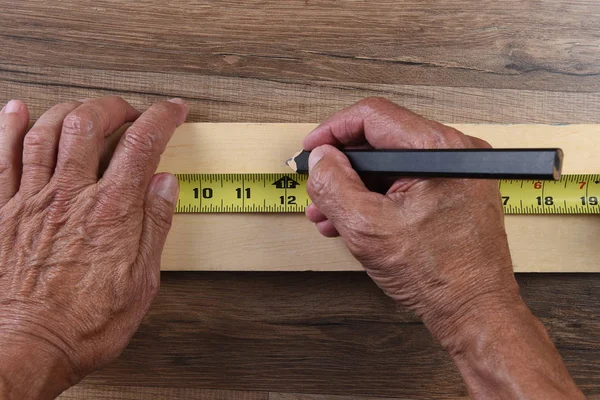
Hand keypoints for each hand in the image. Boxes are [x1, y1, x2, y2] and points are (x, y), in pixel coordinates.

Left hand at [0, 97, 187, 398]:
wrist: (26, 347)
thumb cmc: (83, 322)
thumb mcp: (142, 280)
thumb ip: (155, 224)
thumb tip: (166, 185)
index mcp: (111, 210)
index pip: (142, 144)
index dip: (161, 118)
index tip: (172, 110)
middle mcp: (70, 195)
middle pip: (89, 123)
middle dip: (113, 106)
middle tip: (127, 111)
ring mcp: (32, 200)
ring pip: (45, 131)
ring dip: (69, 110)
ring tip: (85, 108)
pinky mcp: (2, 212)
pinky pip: (2, 157)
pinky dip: (9, 127)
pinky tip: (18, 112)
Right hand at [304, 97, 517, 342]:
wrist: (473, 311)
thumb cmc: (439, 275)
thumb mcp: (367, 228)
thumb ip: (334, 185)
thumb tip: (321, 158)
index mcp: (439, 150)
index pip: (373, 117)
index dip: (333, 130)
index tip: (312, 148)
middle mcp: (454, 154)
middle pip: (380, 141)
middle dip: (341, 168)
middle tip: (318, 187)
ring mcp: (455, 174)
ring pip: (389, 165)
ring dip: (354, 187)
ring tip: (329, 213)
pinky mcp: (452, 193)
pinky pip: (404, 183)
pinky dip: (376, 198)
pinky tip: (354, 219)